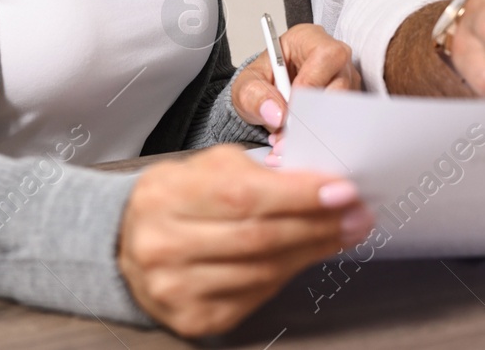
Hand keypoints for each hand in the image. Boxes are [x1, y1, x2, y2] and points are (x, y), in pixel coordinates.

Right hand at [117, 145, 373, 336]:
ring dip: (311, 251)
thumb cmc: (179, 199)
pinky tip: (304, 257)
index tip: (343, 190)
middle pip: (259, 238)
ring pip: (262, 271)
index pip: (246, 195)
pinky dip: (286, 275)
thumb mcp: (209, 167)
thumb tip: (324, 186)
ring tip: (341, 234)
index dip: (300, 195)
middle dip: (318, 225)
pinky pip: (253, 297)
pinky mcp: (190, 317)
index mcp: (166, 195)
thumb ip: (261, 172)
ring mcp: (174, 287)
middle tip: (355, 215)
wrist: (128, 243)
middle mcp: (164, 244)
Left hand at [231, 24, 359, 136]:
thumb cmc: (261, 82)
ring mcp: (344, 81)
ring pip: (343, 109)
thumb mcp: (246, 87)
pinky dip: (318, 139)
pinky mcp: (346, 105)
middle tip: (288, 136)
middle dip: (314, 117)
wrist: (264, 99)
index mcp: (309, 40)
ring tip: (284, 144)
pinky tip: (295, 146)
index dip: (312, 83)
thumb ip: (256, 97)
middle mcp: (334, 59)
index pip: (325, 55)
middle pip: (341, 84)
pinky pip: (341, 124)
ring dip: (314, 132)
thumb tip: (277, 114)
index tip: (292, 109)